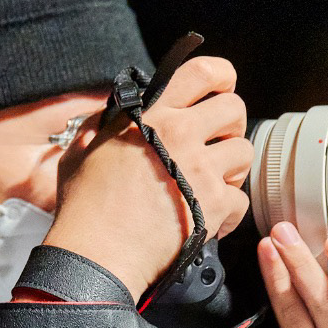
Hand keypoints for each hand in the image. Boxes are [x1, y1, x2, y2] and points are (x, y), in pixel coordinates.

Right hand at [45, 56, 251, 298]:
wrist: (96, 254)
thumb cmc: (84, 207)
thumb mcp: (82, 149)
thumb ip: (104, 123)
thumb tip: (118, 111)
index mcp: (150, 115)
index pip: (203, 72)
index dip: (222, 75)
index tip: (222, 87)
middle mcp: (180, 135)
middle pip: (234, 109)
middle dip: (230, 125)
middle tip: (215, 142)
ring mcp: (200, 170)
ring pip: (245, 152)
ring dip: (232, 167)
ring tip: (210, 182)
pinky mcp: (214, 206)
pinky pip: (242, 199)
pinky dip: (229, 212)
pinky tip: (208, 217)